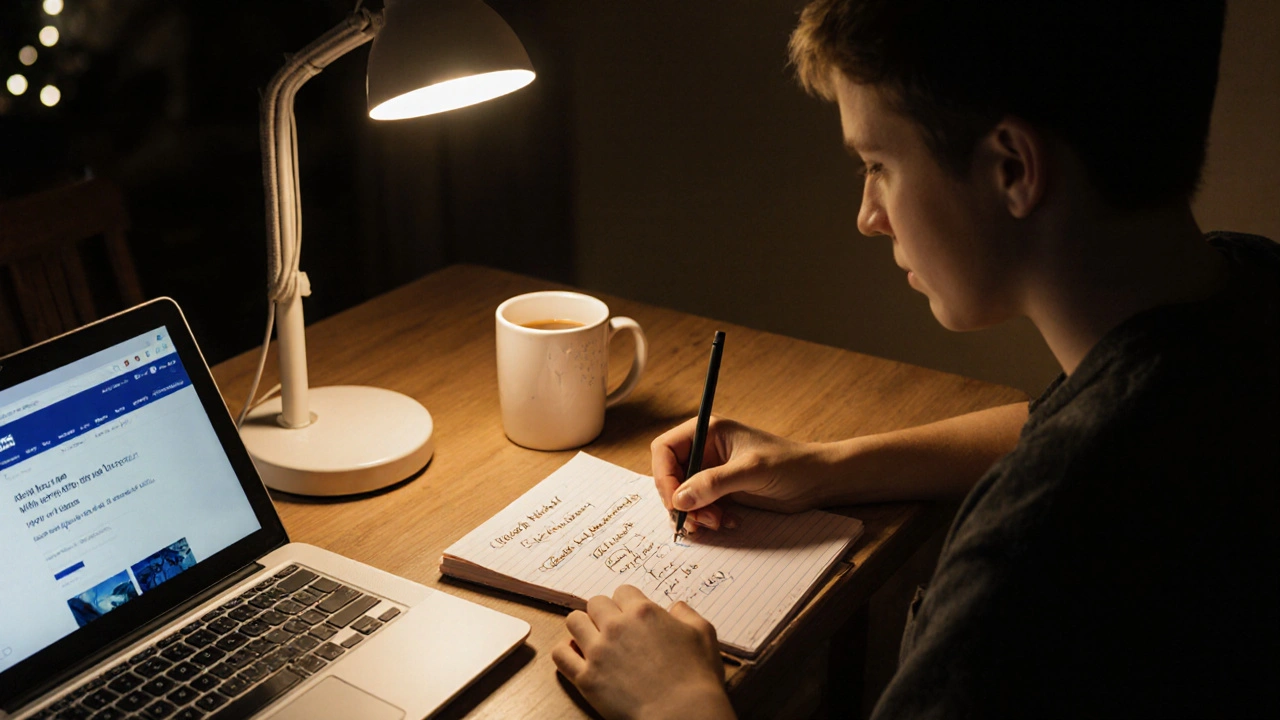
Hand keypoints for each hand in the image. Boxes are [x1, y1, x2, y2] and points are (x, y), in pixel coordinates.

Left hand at [552, 585, 734, 719]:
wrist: (682, 715)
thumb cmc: (696, 678)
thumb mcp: (703, 635)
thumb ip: (687, 614)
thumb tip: (676, 607)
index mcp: (643, 612)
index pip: (622, 592)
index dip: (628, 604)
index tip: (632, 617)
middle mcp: (616, 626)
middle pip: (595, 603)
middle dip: (604, 612)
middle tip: (614, 629)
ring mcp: (598, 652)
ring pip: (574, 621)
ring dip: (583, 627)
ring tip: (594, 640)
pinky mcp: (586, 678)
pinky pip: (560, 655)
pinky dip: (566, 652)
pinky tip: (577, 657)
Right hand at [651, 416, 827, 532]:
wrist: (817, 481)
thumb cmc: (790, 464)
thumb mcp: (751, 471)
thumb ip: (713, 483)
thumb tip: (679, 499)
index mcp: (707, 431)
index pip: (665, 449)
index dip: (664, 476)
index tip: (675, 500)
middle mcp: (705, 450)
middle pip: (670, 476)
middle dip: (680, 501)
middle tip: (697, 520)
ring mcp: (712, 472)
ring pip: (682, 496)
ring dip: (693, 514)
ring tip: (716, 523)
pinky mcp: (721, 492)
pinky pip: (699, 507)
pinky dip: (706, 519)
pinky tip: (728, 522)